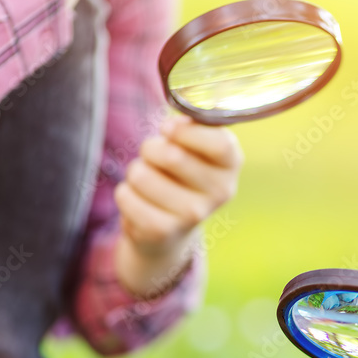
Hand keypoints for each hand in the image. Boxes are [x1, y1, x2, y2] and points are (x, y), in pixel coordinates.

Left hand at [114, 115, 243, 296]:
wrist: (170, 230)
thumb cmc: (179, 174)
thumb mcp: (194, 148)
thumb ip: (190, 130)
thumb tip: (174, 126)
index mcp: (231, 164)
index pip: (220, 144)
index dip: (186, 131)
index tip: (167, 129)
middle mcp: (220, 192)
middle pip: (171, 155)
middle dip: (151, 149)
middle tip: (155, 158)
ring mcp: (193, 214)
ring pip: (141, 174)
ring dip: (136, 172)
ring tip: (149, 183)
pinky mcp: (163, 231)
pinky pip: (126, 195)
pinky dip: (125, 194)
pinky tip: (141, 202)